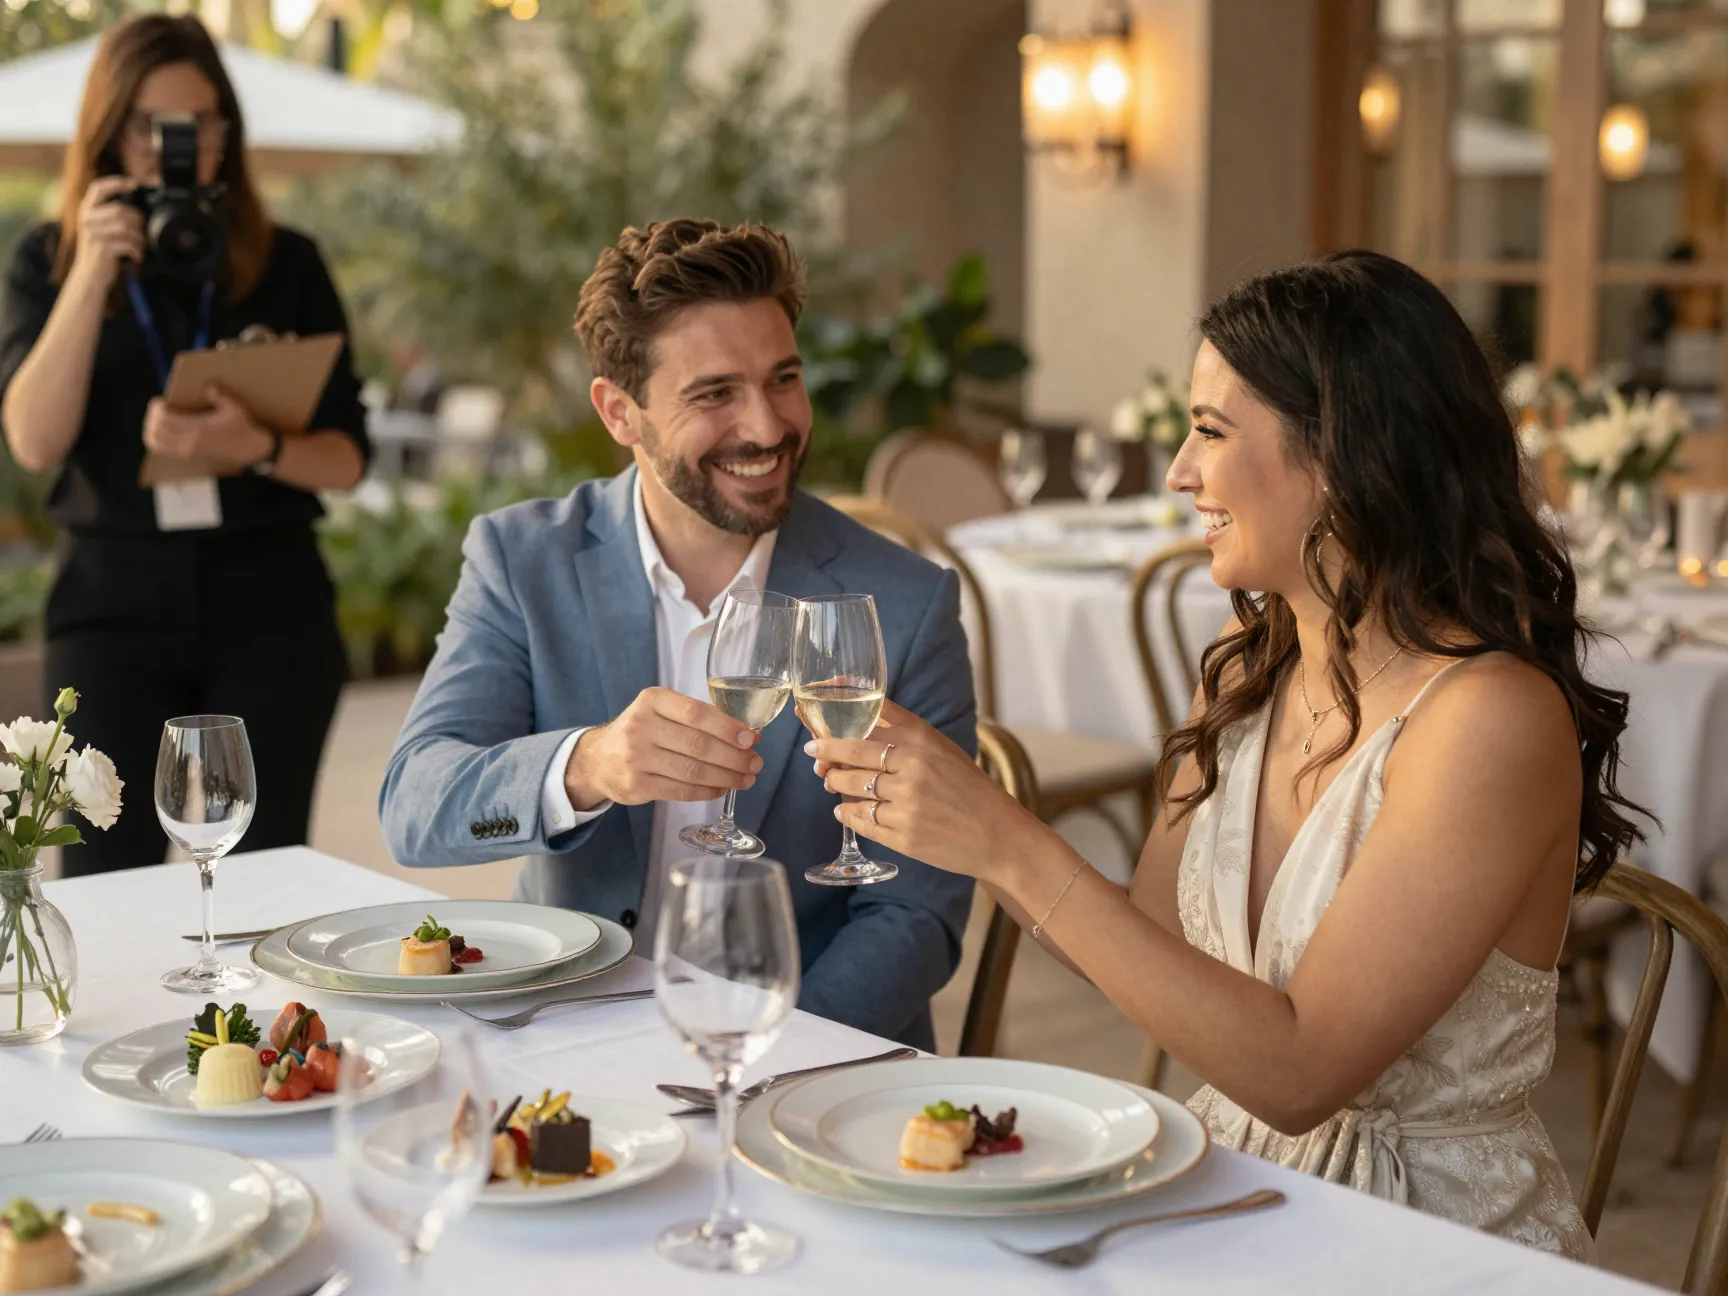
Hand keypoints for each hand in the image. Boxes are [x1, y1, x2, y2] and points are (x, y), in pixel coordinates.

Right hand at [67, 178, 145, 287]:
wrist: (90, 277)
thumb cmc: (101, 252)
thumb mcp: (100, 230)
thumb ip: (110, 216)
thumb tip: (137, 209)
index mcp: (86, 211)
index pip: (98, 188)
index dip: (117, 183)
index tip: (134, 183)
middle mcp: (87, 219)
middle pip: (120, 210)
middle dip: (137, 221)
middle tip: (141, 233)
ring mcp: (93, 233)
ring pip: (126, 226)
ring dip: (139, 238)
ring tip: (139, 246)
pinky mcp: (102, 248)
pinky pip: (129, 243)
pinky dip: (137, 250)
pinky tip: (136, 256)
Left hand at [143, 385, 272, 466]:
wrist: (249, 450)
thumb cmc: (243, 427)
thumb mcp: (235, 408)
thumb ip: (220, 396)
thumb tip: (208, 386)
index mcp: (198, 428)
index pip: (164, 419)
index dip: (157, 409)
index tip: (161, 401)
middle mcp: (189, 442)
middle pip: (155, 430)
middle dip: (151, 417)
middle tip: (157, 408)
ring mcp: (187, 451)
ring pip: (154, 442)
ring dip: (150, 429)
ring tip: (157, 419)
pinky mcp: (188, 456)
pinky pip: (162, 449)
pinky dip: (155, 440)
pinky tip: (161, 431)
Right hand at [565, 686, 761, 808]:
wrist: (598, 758)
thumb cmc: (642, 731)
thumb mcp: (662, 711)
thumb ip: (700, 719)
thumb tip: (749, 735)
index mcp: (652, 700)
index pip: (696, 713)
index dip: (728, 727)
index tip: (751, 738)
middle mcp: (641, 726)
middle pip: (698, 745)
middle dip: (734, 757)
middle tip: (755, 763)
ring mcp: (637, 758)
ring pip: (693, 771)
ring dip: (726, 777)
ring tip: (745, 779)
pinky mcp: (637, 785)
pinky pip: (681, 790)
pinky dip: (707, 791)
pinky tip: (722, 788)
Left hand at [806, 699, 1042, 880]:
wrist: (999, 835)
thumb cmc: (968, 788)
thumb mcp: (941, 749)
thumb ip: (904, 733)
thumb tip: (859, 724)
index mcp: (922, 743)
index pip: (864, 731)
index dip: (832, 735)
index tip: (814, 738)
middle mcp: (913, 770)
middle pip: (852, 760)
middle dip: (827, 760)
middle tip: (817, 761)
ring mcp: (907, 806)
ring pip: (852, 793)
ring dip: (836, 788)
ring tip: (833, 784)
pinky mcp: (904, 838)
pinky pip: (863, 823)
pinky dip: (848, 816)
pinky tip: (845, 812)